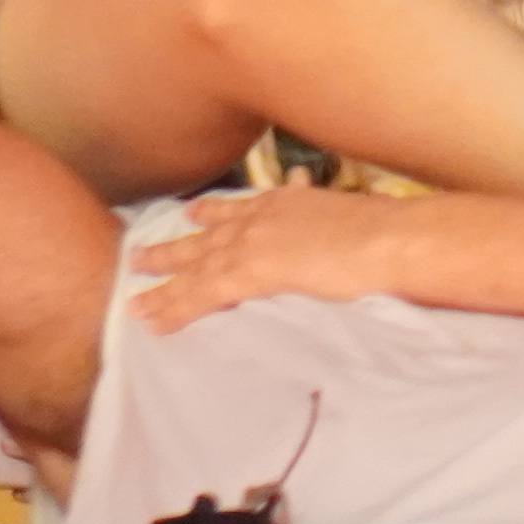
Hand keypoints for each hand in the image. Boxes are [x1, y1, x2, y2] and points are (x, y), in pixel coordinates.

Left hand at [123, 184, 417, 327]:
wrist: (390, 240)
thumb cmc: (388, 233)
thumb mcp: (355, 216)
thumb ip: (337, 223)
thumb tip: (350, 226)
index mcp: (288, 201)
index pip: (240, 210)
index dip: (213, 216)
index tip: (192, 216)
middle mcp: (261, 216)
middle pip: (205, 235)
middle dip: (173, 247)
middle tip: (140, 255)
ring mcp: (250, 243)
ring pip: (194, 266)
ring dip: (162, 282)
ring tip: (133, 299)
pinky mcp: (247, 273)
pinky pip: (200, 294)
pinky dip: (175, 308)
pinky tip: (154, 321)